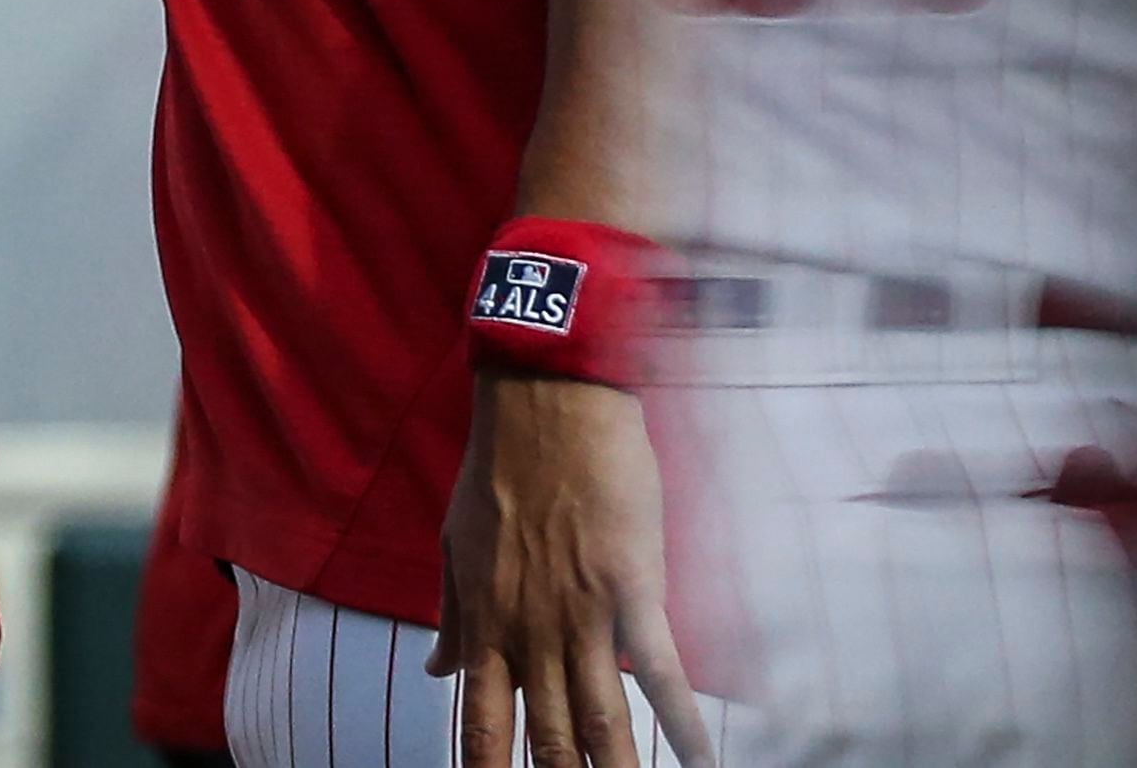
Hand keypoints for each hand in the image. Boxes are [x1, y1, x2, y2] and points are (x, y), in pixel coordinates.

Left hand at [432, 373, 713, 767]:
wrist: (545, 403)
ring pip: (600, 716)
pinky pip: (660, 668)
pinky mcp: (633, 587)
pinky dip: (683, 719)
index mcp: (485, 620)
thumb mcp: (457, 542)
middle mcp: (529, 629)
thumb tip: (435, 667)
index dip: (487, 766)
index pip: (481, 718)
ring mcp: (582, 612)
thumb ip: (450, 613)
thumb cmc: (500, 466)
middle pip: (546, 734)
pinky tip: (701, 759)